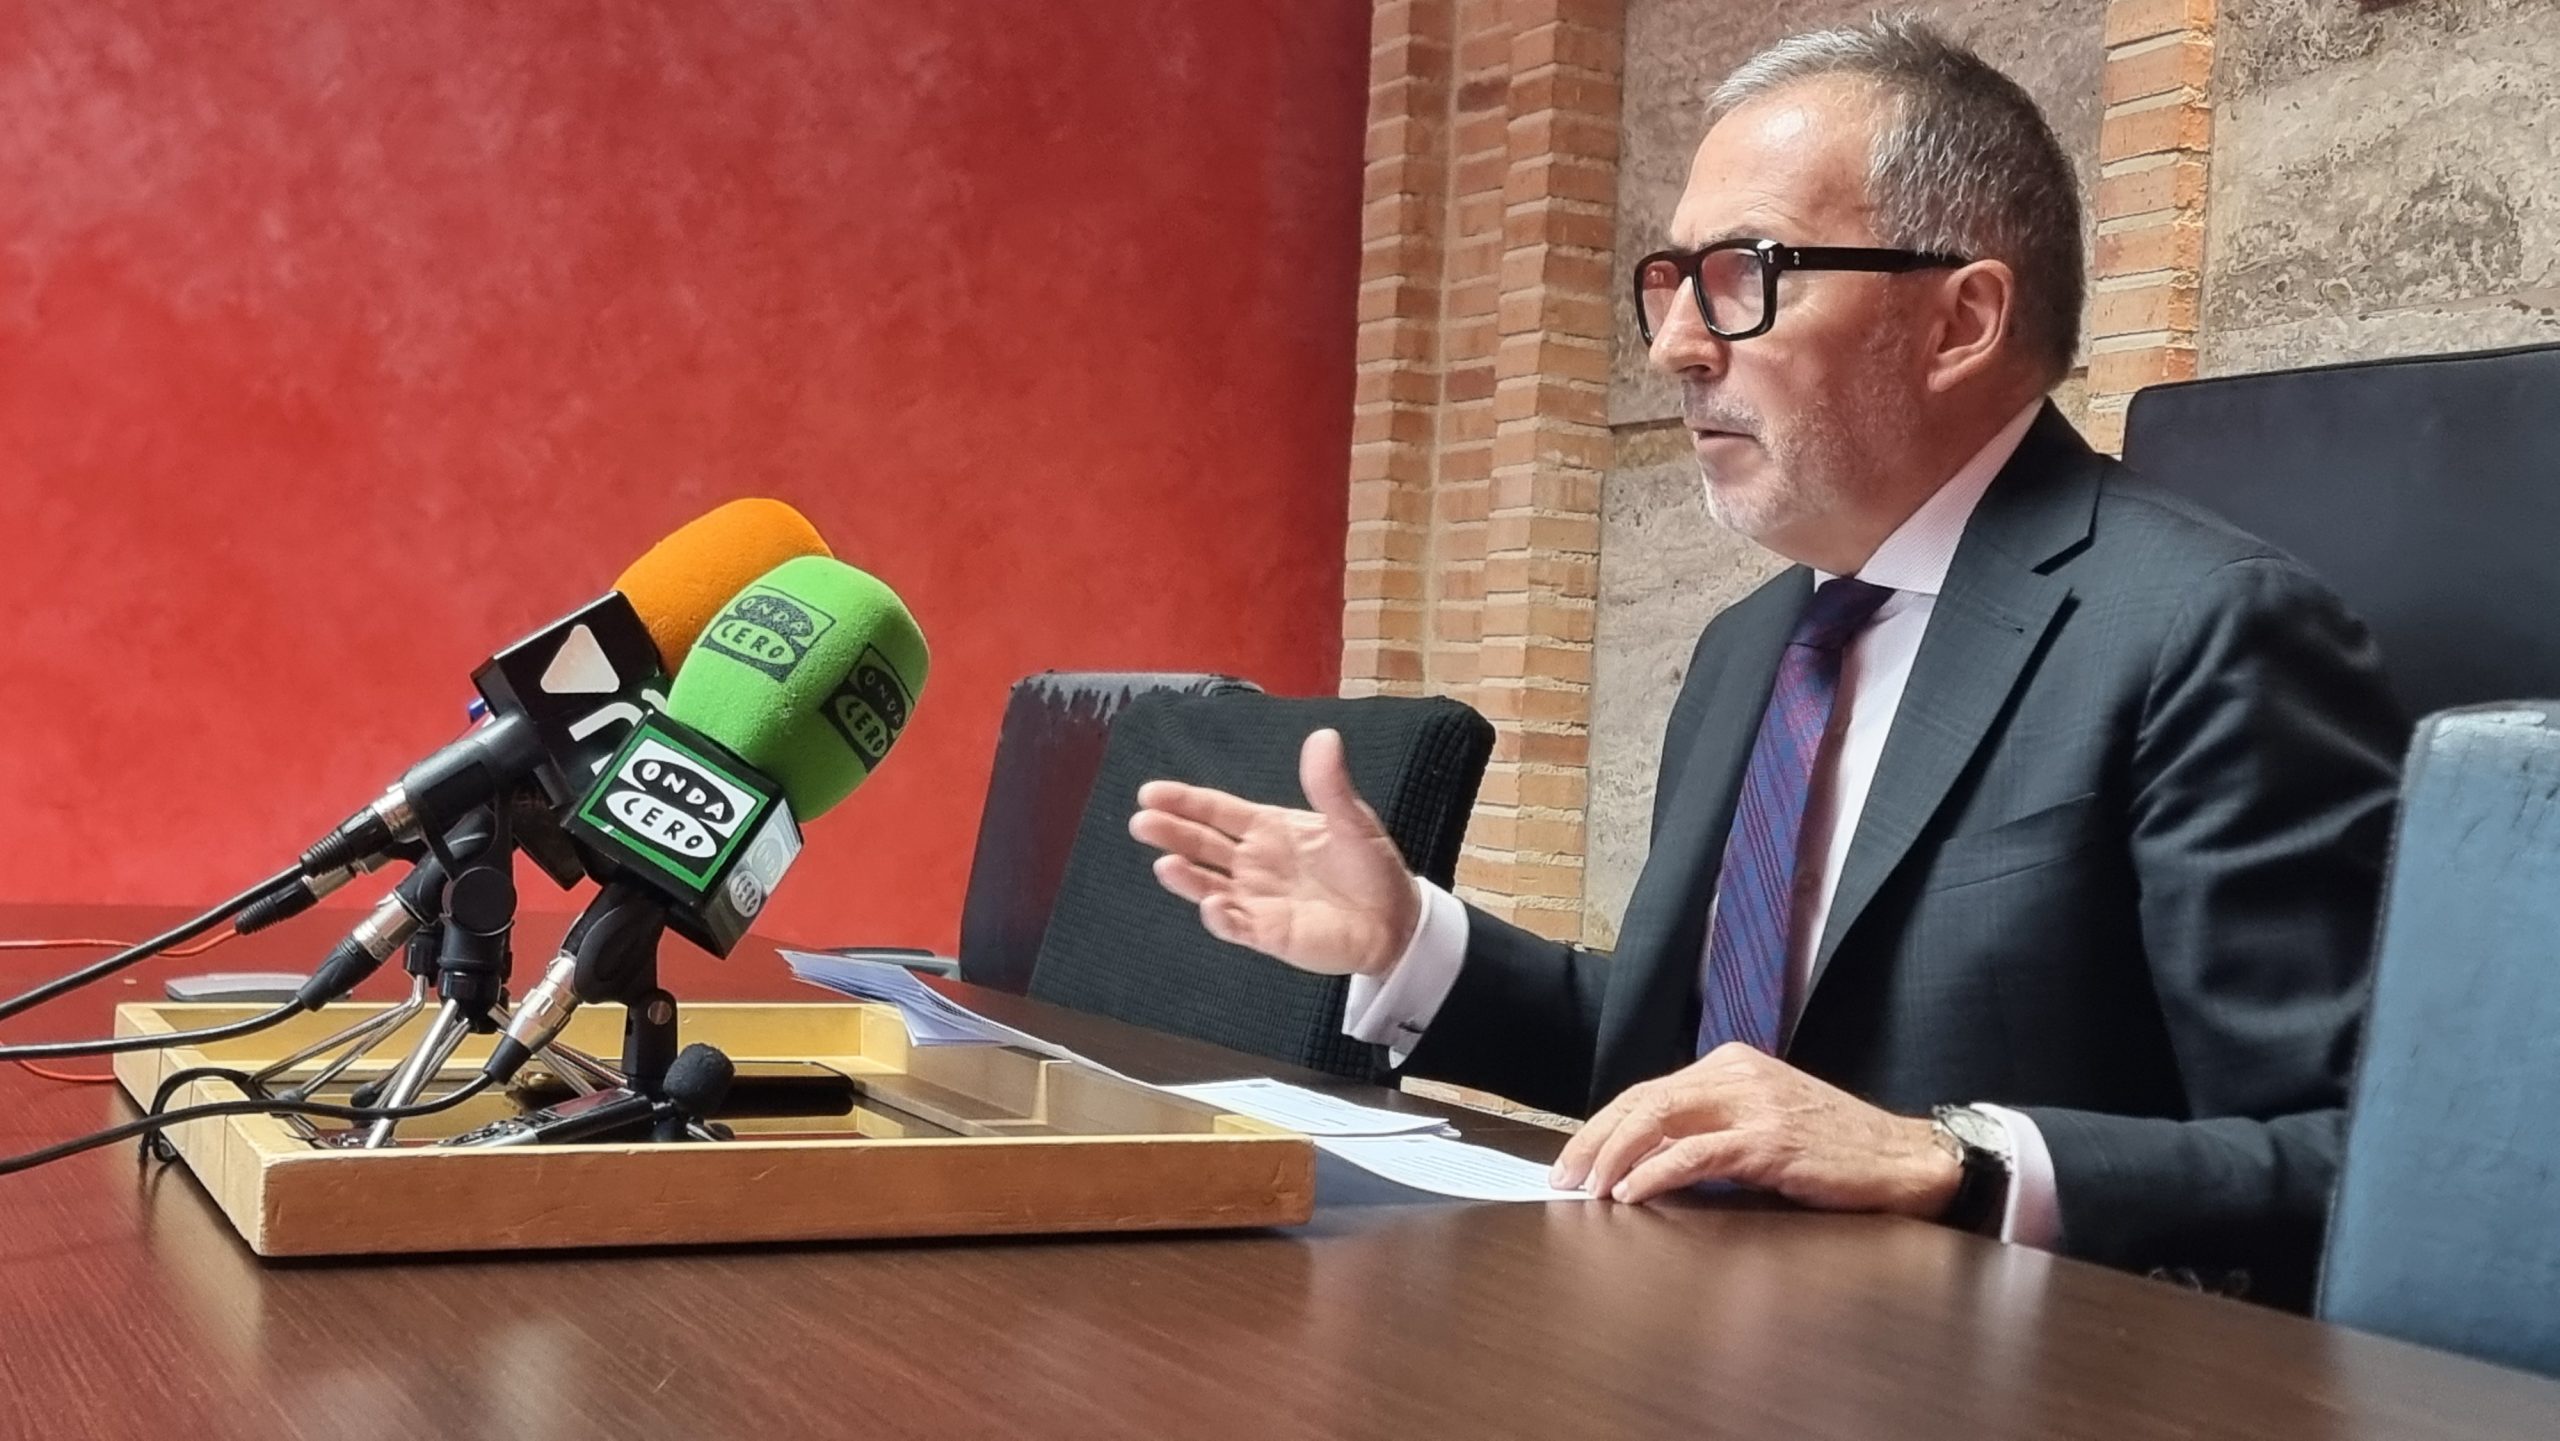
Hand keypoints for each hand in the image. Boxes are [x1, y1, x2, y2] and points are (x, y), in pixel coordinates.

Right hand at [1127, 728, 1421, 977]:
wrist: (1396, 920)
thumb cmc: (1370, 867)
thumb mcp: (1352, 820)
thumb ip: (1330, 786)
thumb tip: (1323, 736)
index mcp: (1267, 829)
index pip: (1216, 811)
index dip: (1184, 801)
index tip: (1150, 793)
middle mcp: (1252, 863)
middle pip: (1202, 846)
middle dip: (1171, 834)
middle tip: (1142, 822)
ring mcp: (1257, 899)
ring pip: (1209, 886)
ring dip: (1186, 878)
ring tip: (1165, 865)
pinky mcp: (1269, 934)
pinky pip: (1237, 925)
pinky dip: (1221, 918)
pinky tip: (1212, 904)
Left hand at [1549, 1043, 1961, 1217]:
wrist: (1906, 1158)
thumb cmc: (1837, 1149)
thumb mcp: (1767, 1124)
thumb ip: (1714, 1130)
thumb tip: (1650, 1161)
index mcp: (1733, 1066)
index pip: (1649, 1090)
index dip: (1605, 1124)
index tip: (1575, 1157)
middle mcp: (1737, 1075)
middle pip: (1643, 1100)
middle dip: (1594, 1138)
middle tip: (1564, 1176)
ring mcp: (1754, 1104)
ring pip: (1659, 1119)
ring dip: (1612, 1155)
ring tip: (1587, 1187)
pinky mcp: (1770, 1141)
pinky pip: (1695, 1153)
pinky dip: (1654, 1172)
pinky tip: (1631, 1192)